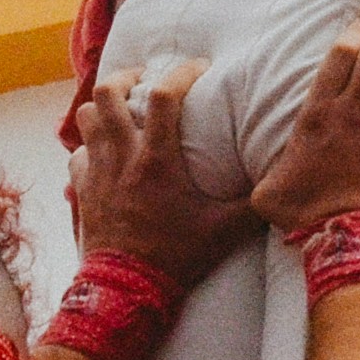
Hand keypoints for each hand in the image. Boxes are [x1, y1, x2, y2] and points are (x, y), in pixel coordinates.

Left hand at [68, 62, 250, 279]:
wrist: (126, 291)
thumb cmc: (175, 257)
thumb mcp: (223, 230)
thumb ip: (253, 204)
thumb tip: (282, 184)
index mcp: (158, 160)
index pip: (165, 95)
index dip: (182, 71)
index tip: (199, 68)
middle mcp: (123, 158)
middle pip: (107, 94)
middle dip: (125, 77)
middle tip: (144, 79)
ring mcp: (98, 173)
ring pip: (85, 119)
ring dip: (103, 108)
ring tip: (122, 109)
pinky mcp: (82, 191)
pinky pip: (77, 155)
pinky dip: (90, 146)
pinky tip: (106, 154)